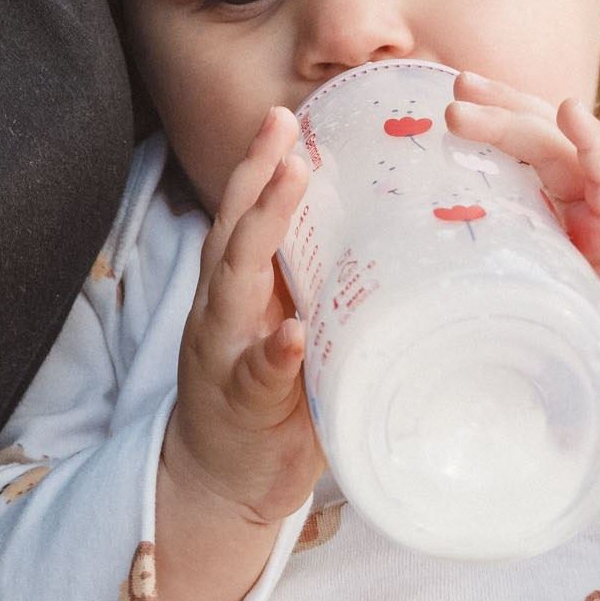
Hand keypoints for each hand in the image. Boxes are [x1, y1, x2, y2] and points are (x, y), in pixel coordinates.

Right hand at [161, 107, 323, 525]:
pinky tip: (292, 333)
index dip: (261, 164)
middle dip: (258, 177)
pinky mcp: (241, 402)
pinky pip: (256, 372)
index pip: (244, 213)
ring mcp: (225, 352)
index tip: (284, 117)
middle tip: (284, 129)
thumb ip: (313, 287)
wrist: (220, 482)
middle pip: (234, 229)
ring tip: (290, 183)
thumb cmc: (265, 399)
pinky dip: (273, 351)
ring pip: (235, 281)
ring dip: (262, 230)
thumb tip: (379, 235)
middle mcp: (222, 308)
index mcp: (238, 289)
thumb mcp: (288, 327)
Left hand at [443, 74, 599, 442]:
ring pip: (558, 146)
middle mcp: (581, 199)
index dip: (487, 125)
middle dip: (495, 106)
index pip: (520, 152)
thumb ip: (504, 284)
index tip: (443, 108)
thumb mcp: (544, 300)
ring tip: (468, 100)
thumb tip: (427, 295)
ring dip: (514, 118)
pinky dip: (593, 144)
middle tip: (452, 86)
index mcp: (558, 212)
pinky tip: (573, 117)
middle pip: (534, 135)